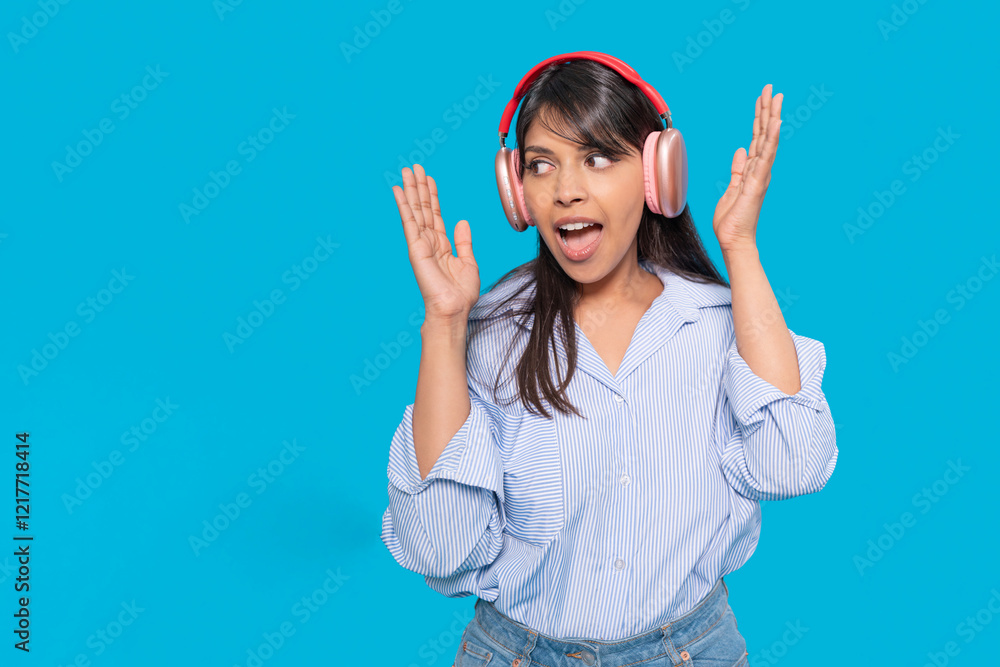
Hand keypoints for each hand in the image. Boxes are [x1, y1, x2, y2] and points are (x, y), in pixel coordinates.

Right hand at [392, 164, 479, 321]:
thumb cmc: (461, 293)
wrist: (453, 308)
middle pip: (423, 208)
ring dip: (411, 190)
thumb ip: (463, 241)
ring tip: (406, 171)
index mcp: (441, 244)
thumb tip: (462, 222)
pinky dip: (404, 205)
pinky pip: (409, 221)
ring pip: (415, 210)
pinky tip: (399, 191)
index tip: (429, 178)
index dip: (433, 195)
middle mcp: (429, 241)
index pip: (435, 214)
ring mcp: (420, 243)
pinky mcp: (415, 247)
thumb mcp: (468, 262)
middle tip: (414, 167)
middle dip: (419, 187)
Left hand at [713, 84, 782, 251]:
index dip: (759, 118)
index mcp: (753, 168)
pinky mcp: (758, 182)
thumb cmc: (733, 218)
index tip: (762, 98)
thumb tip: (740, 151)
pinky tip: (776, 123)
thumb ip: (738, 168)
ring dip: (772, 118)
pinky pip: (766, 157)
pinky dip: (772, 139)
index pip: (758, 137)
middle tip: (771, 88)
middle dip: (768, 110)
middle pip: (765, 134)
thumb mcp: (733, 187)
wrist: (734, 239)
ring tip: (776, 97)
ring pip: (768, 140)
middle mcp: (760, 169)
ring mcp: (761, 174)